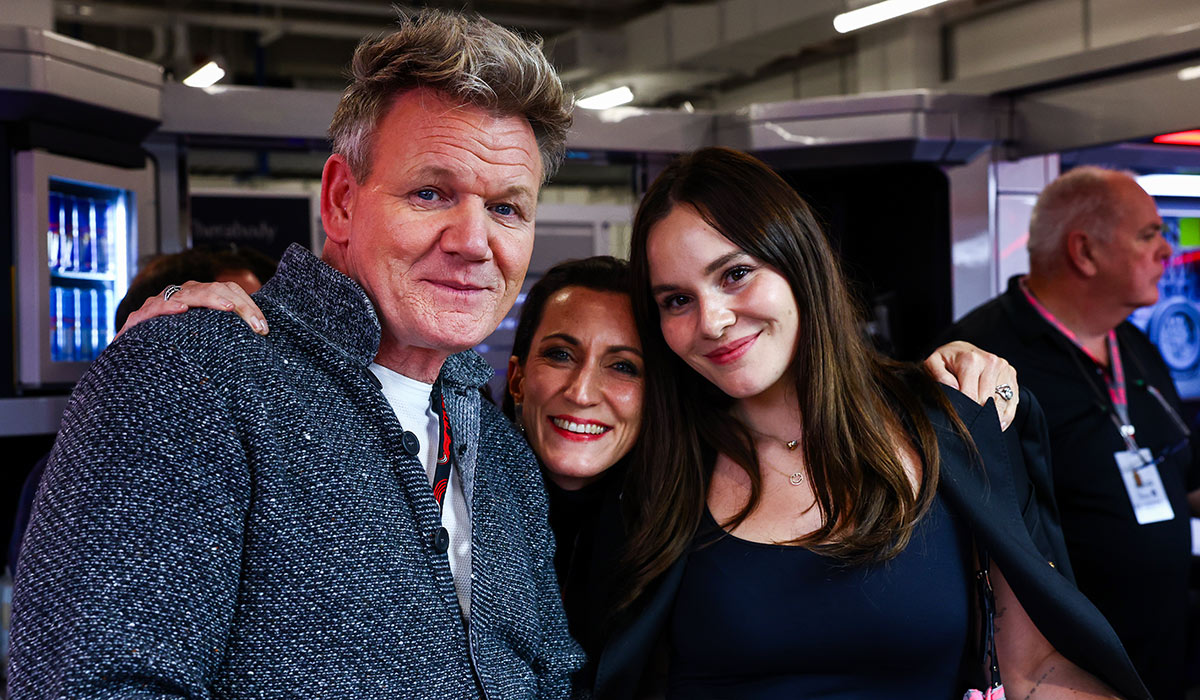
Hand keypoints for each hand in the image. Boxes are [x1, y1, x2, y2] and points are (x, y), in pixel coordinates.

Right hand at [117, 281, 268, 337]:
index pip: (231, 291)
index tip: (264, 329)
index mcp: (200, 296)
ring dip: (211, 298)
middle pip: (216, 289)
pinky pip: (155, 308)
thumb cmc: (176, 344)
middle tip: (256, 326)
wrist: (132, 358)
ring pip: (190, 293)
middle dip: (239, 306)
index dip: (249, 306)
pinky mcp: (140, 316)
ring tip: (229, 307)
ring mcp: (162, 301)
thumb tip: (261, 336)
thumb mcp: (205, 337)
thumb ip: (227, 334)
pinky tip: (181, 309)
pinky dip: (168, 306)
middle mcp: (183, 293)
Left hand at [923, 341, 1017, 429]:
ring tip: (982, 427)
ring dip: (993, 420)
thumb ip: (939, 376)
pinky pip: (1012, 403)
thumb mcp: (934, 363)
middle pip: (987, 402)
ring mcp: (1004, 369)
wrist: (962, 348)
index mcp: (971, 361)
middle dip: (977, 416)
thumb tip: (952, 389)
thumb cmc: (946, 360)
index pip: (970, 396)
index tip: (959, 421)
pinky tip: (996, 424)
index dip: (964, 412)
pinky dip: (1005, 417)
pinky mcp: (1011, 375)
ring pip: (1002, 405)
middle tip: (968, 426)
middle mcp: (991, 363)